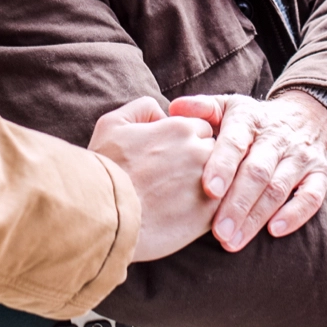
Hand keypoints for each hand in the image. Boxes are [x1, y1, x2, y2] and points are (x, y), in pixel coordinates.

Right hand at [89, 97, 219, 261]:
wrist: (104, 218)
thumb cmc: (105, 170)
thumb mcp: (112, 124)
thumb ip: (142, 108)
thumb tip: (162, 112)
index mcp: (181, 128)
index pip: (201, 127)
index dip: (188, 141)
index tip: (173, 156)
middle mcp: (200, 151)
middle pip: (214, 150)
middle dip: (202, 160)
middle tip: (178, 177)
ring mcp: (208, 184)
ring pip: (222, 178)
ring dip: (210, 184)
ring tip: (183, 197)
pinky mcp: (209, 215)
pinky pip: (221, 206)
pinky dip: (210, 208)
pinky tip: (188, 214)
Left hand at [167, 90, 326, 251]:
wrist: (305, 116)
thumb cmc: (250, 121)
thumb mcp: (227, 106)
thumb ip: (201, 109)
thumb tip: (174, 108)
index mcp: (248, 119)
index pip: (236, 142)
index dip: (223, 165)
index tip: (209, 190)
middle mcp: (277, 137)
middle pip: (257, 171)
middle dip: (237, 204)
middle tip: (218, 232)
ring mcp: (301, 156)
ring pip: (279, 187)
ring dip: (256, 217)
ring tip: (233, 242)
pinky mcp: (321, 173)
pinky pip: (312, 196)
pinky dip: (295, 214)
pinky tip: (274, 231)